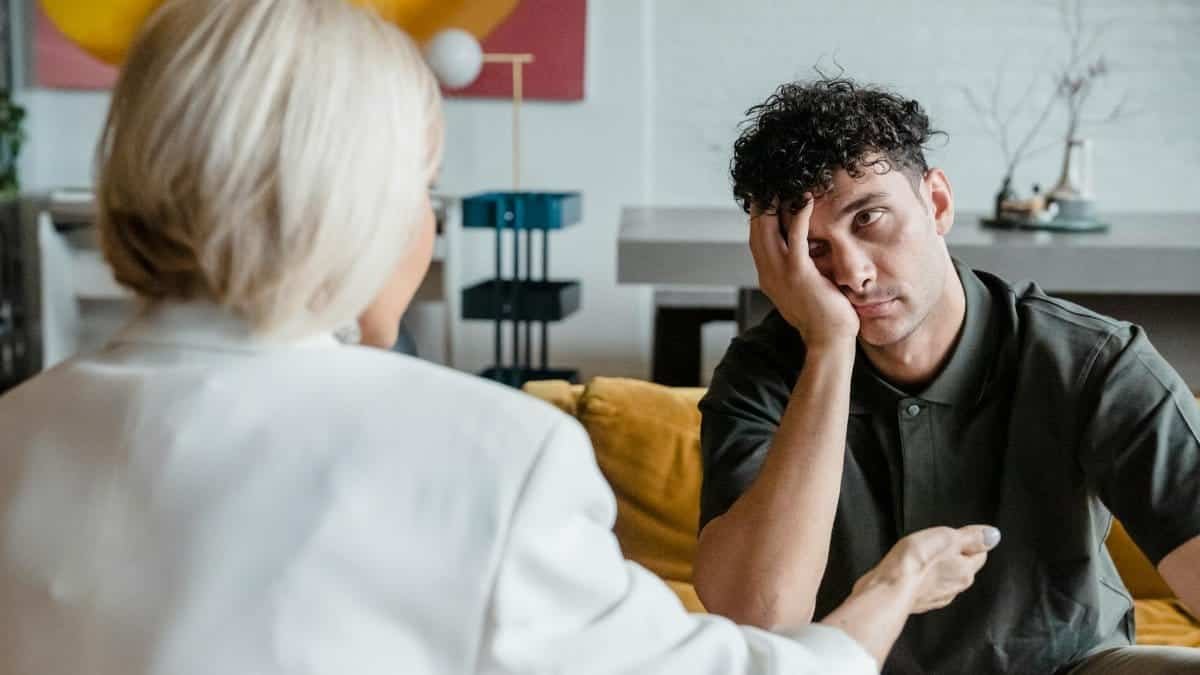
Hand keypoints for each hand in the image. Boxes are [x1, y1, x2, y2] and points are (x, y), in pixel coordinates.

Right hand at [748, 195, 858, 349]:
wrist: (829, 342)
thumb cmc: (825, 318)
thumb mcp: (805, 291)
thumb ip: (800, 272)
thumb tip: (807, 255)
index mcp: (769, 278)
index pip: (757, 241)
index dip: (759, 218)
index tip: (765, 198)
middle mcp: (768, 274)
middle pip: (756, 231)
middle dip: (760, 205)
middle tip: (768, 182)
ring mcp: (780, 273)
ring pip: (768, 231)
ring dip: (773, 204)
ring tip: (782, 182)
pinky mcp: (798, 273)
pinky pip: (796, 237)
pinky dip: (799, 215)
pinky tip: (805, 198)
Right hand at [852, 525, 999, 614]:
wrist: (888, 589)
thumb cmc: (916, 562)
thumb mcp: (947, 538)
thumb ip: (971, 537)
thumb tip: (993, 535)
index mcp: (966, 571)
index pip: (980, 554)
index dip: (970, 541)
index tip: (956, 533)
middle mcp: (955, 588)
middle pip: (962, 567)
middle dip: (953, 555)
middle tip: (937, 543)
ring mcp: (936, 597)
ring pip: (944, 579)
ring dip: (936, 568)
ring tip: (922, 556)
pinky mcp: (918, 602)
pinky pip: (926, 588)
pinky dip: (922, 580)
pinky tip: (911, 572)